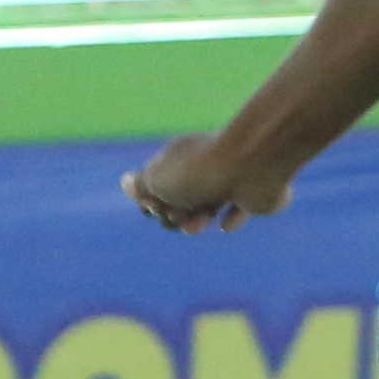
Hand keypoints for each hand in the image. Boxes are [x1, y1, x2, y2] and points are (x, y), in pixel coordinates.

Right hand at [123, 133, 292, 232]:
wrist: (252, 164)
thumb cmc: (199, 172)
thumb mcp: (158, 179)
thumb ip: (141, 185)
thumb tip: (125, 182)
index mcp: (179, 156)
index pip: (157, 183)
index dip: (152, 201)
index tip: (153, 207)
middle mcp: (203, 165)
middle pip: (182, 199)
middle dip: (175, 214)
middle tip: (178, 215)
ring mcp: (229, 178)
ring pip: (208, 207)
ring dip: (199, 220)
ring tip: (202, 221)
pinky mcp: (253, 192)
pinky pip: (239, 210)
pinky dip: (233, 219)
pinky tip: (227, 222)